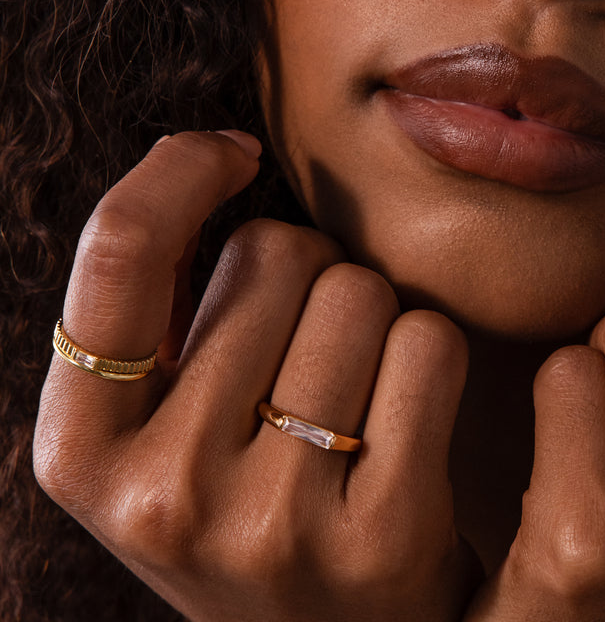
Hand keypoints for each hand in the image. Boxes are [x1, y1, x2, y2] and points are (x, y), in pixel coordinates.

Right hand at [34, 131, 480, 621]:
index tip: (229, 153)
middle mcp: (166, 495)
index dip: (177, 174)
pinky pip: (430, 344)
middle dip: (308, 271)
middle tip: (307, 353)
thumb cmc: (252, 498)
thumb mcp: (166, 425)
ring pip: (360, 290)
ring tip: (353, 396)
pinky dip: (433, 355)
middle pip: (278, 251)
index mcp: (86, 455)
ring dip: (374, 314)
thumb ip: (161, 315)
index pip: (116, 255)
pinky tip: (409, 419)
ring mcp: (274, 523)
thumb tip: (209, 155)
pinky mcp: (383, 537)